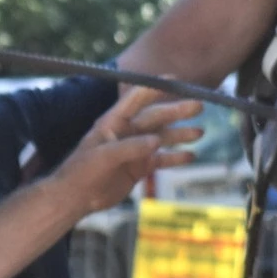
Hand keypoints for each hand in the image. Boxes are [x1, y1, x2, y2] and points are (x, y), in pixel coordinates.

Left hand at [56, 86, 201, 213]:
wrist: (76, 198)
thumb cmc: (83, 171)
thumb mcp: (104, 157)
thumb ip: (130, 147)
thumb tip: (156, 141)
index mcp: (114, 121)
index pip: (136, 98)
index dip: (155, 87)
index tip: (175, 79)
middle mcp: (126, 132)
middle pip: (156, 117)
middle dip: (177, 111)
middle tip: (198, 106)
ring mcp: (134, 150)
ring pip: (162, 138)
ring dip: (180, 135)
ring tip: (200, 132)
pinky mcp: (139, 168)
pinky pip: (161, 160)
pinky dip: (175, 158)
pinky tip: (191, 156)